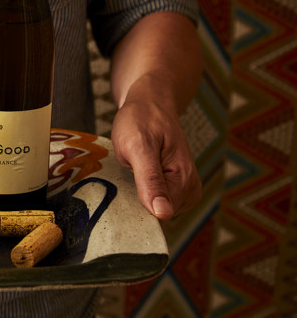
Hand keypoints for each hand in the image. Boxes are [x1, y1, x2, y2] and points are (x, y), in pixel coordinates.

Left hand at [110, 95, 201, 220]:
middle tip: (130, 169)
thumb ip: (150, 180)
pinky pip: (155, 200)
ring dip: (139, 192)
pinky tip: (138, 173)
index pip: (160, 215)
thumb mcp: (139, 147)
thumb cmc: (142, 120)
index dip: (138, 204)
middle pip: (159, 214)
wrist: (150, 102)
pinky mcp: (175, 186)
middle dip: (138, 197)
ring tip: (135, 168)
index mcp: (184, 180)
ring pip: (156, 209)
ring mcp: (184, 188)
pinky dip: (142, 190)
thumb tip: (163, 214)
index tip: (127, 184)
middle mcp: (190, 188)